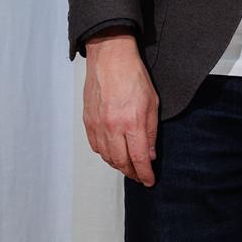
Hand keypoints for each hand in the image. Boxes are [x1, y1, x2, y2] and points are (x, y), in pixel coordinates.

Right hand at [82, 31, 158, 186]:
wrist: (110, 60)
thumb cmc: (134, 77)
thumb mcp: (153, 103)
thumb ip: (151, 131)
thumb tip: (150, 154)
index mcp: (132, 123)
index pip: (139, 158)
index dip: (145, 173)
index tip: (149, 181)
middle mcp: (113, 128)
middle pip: (121, 162)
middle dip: (132, 173)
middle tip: (140, 176)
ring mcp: (98, 125)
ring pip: (107, 156)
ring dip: (118, 165)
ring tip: (128, 167)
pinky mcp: (88, 122)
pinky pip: (96, 146)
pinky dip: (105, 154)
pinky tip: (113, 154)